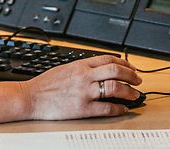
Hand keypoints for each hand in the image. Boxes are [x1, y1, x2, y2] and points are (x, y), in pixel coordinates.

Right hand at [20, 55, 142, 119]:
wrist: (30, 97)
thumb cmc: (44, 85)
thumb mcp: (64, 68)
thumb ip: (81, 68)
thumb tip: (96, 69)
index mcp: (80, 65)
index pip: (108, 59)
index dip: (124, 62)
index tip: (131, 67)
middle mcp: (84, 76)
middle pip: (115, 70)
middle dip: (131, 75)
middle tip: (138, 80)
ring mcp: (84, 92)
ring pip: (114, 87)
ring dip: (129, 91)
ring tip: (135, 94)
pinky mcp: (82, 108)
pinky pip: (106, 108)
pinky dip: (118, 108)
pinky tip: (123, 109)